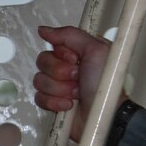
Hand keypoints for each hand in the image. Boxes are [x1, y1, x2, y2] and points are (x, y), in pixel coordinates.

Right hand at [33, 25, 110, 139]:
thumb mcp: (97, 50)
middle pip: (43, 61)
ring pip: (39, 80)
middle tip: (78, 78)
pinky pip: (39, 97)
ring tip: (76, 94)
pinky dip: (54, 102)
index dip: (63, 54)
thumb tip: (45, 30)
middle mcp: (67, 67)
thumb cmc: (106, 86)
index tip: (77, 60)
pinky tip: (69, 105)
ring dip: (60, 89)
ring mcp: (59, 85)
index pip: (53, 45)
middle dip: (60, 72)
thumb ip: (71, 35)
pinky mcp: (53, 103)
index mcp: (77, 53)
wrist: (105, 115)